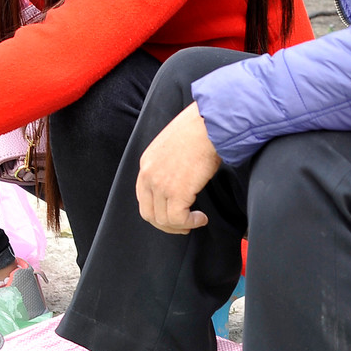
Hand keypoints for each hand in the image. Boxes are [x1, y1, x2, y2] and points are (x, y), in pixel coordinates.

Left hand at [136, 102, 220, 233]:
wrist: (208, 125)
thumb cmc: (198, 131)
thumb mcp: (173, 147)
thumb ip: (169, 165)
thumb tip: (181, 180)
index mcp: (146, 163)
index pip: (143, 197)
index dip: (157, 211)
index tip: (172, 215)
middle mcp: (148, 175)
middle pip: (148, 213)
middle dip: (166, 225)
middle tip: (183, 225)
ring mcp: (160, 184)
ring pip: (162, 219)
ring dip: (180, 225)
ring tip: (196, 220)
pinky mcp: (176, 191)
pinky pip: (177, 218)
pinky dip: (190, 222)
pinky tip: (200, 218)